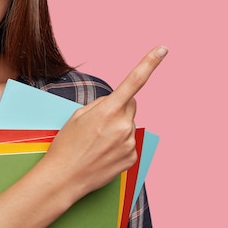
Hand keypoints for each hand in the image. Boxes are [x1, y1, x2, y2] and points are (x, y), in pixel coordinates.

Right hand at [45, 45, 167, 199]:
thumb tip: (118, 103)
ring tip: (97, 142)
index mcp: (109, 110)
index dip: (150, 63)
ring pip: (129, 124)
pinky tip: (103, 152)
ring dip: (117, 128)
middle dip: (118, 108)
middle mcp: (123, 125)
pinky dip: (119, 144)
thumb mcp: (78, 115)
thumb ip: (102, 104)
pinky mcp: (132, 158)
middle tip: (97, 123)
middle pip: (130, 105)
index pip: (134, 81)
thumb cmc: (67, 144)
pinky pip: (129, 141)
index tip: (162, 49)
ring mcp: (129, 143)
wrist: (64, 178)